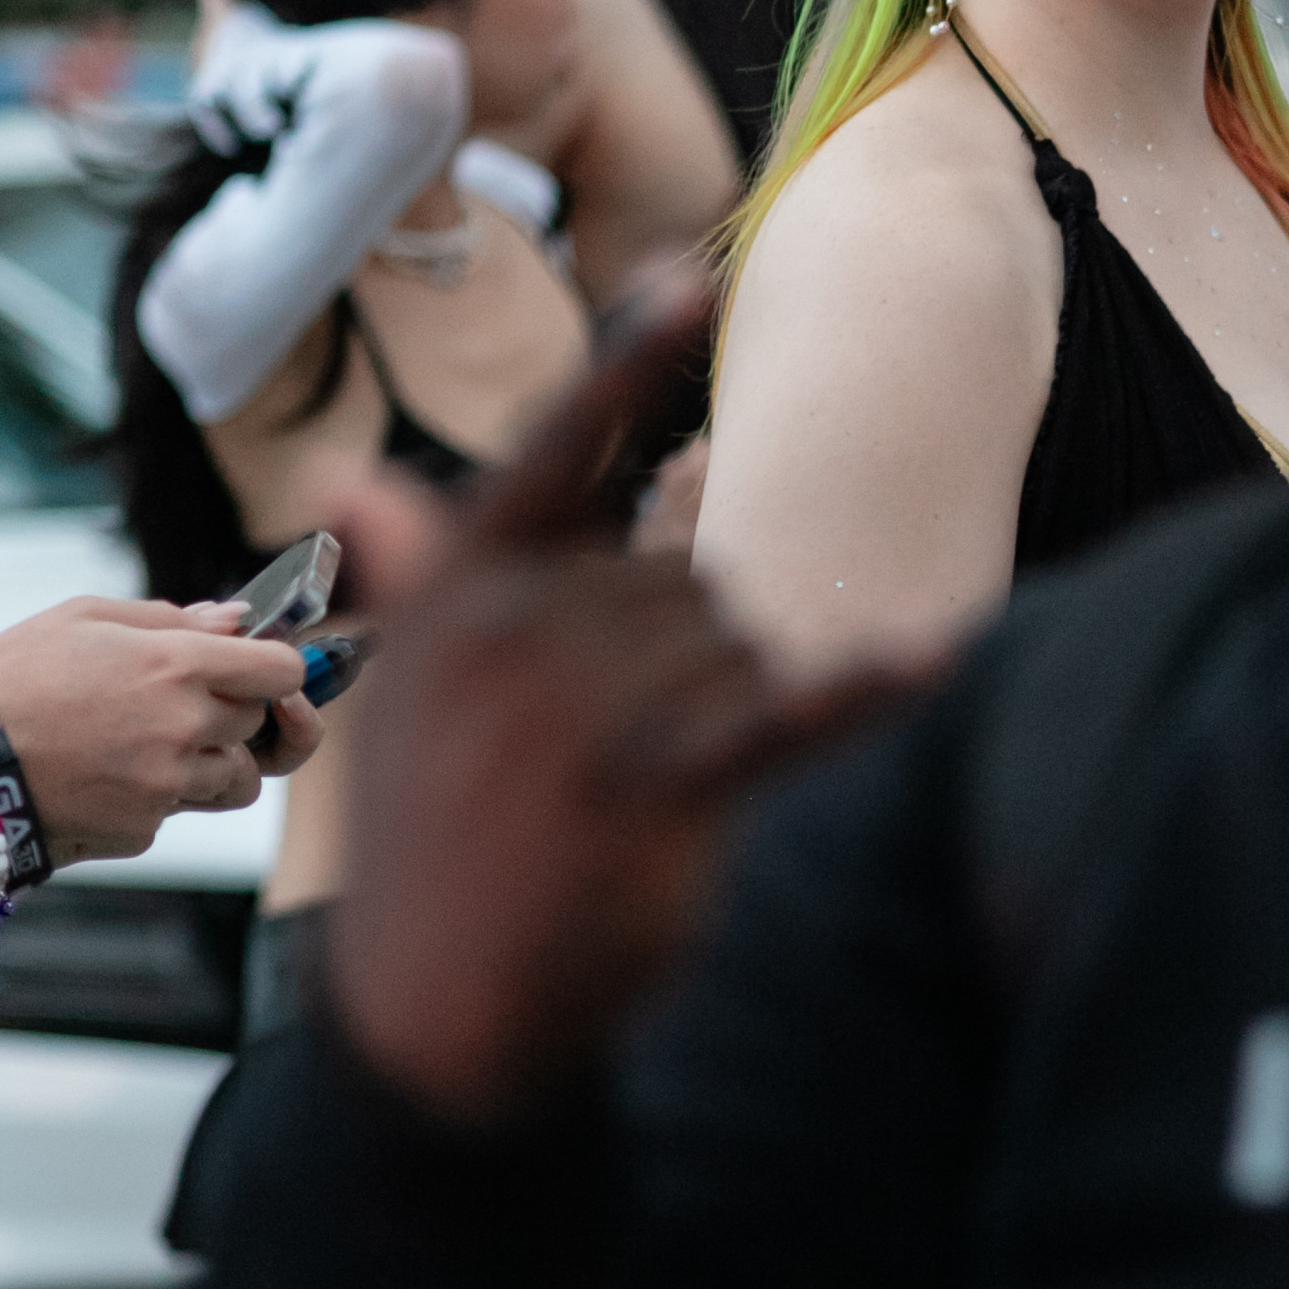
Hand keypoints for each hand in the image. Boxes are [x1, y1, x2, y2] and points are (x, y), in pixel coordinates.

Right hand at [0, 599, 316, 867]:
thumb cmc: (15, 680)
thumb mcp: (81, 618)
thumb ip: (168, 617)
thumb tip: (235, 621)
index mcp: (177, 665)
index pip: (282, 671)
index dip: (281, 669)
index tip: (262, 670)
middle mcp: (186, 726)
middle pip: (258, 723)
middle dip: (232, 712)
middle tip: (176, 703)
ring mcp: (170, 783)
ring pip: (238, 779)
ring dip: (211, 762)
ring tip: (149, 744)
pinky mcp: (148, 826)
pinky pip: (182, 810)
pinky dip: (160, 795)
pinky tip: (110, 774)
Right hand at [323, 280, 928, 1123]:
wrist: (441, 1013)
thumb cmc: (436, 845)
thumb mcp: (406, 701)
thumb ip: (420, 584)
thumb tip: (354, 478)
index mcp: (462, 591)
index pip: (562, 450)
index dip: (632, 365)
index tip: (697, 274)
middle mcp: (517, 629)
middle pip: (688, 575)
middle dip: (691, 655)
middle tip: (619, 760)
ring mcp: (582, 707)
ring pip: (743, 644)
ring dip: (739, 709)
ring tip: (655, 794)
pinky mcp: (653, 788)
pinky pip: (782, 714)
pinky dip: (861, 688)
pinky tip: (934, 654)